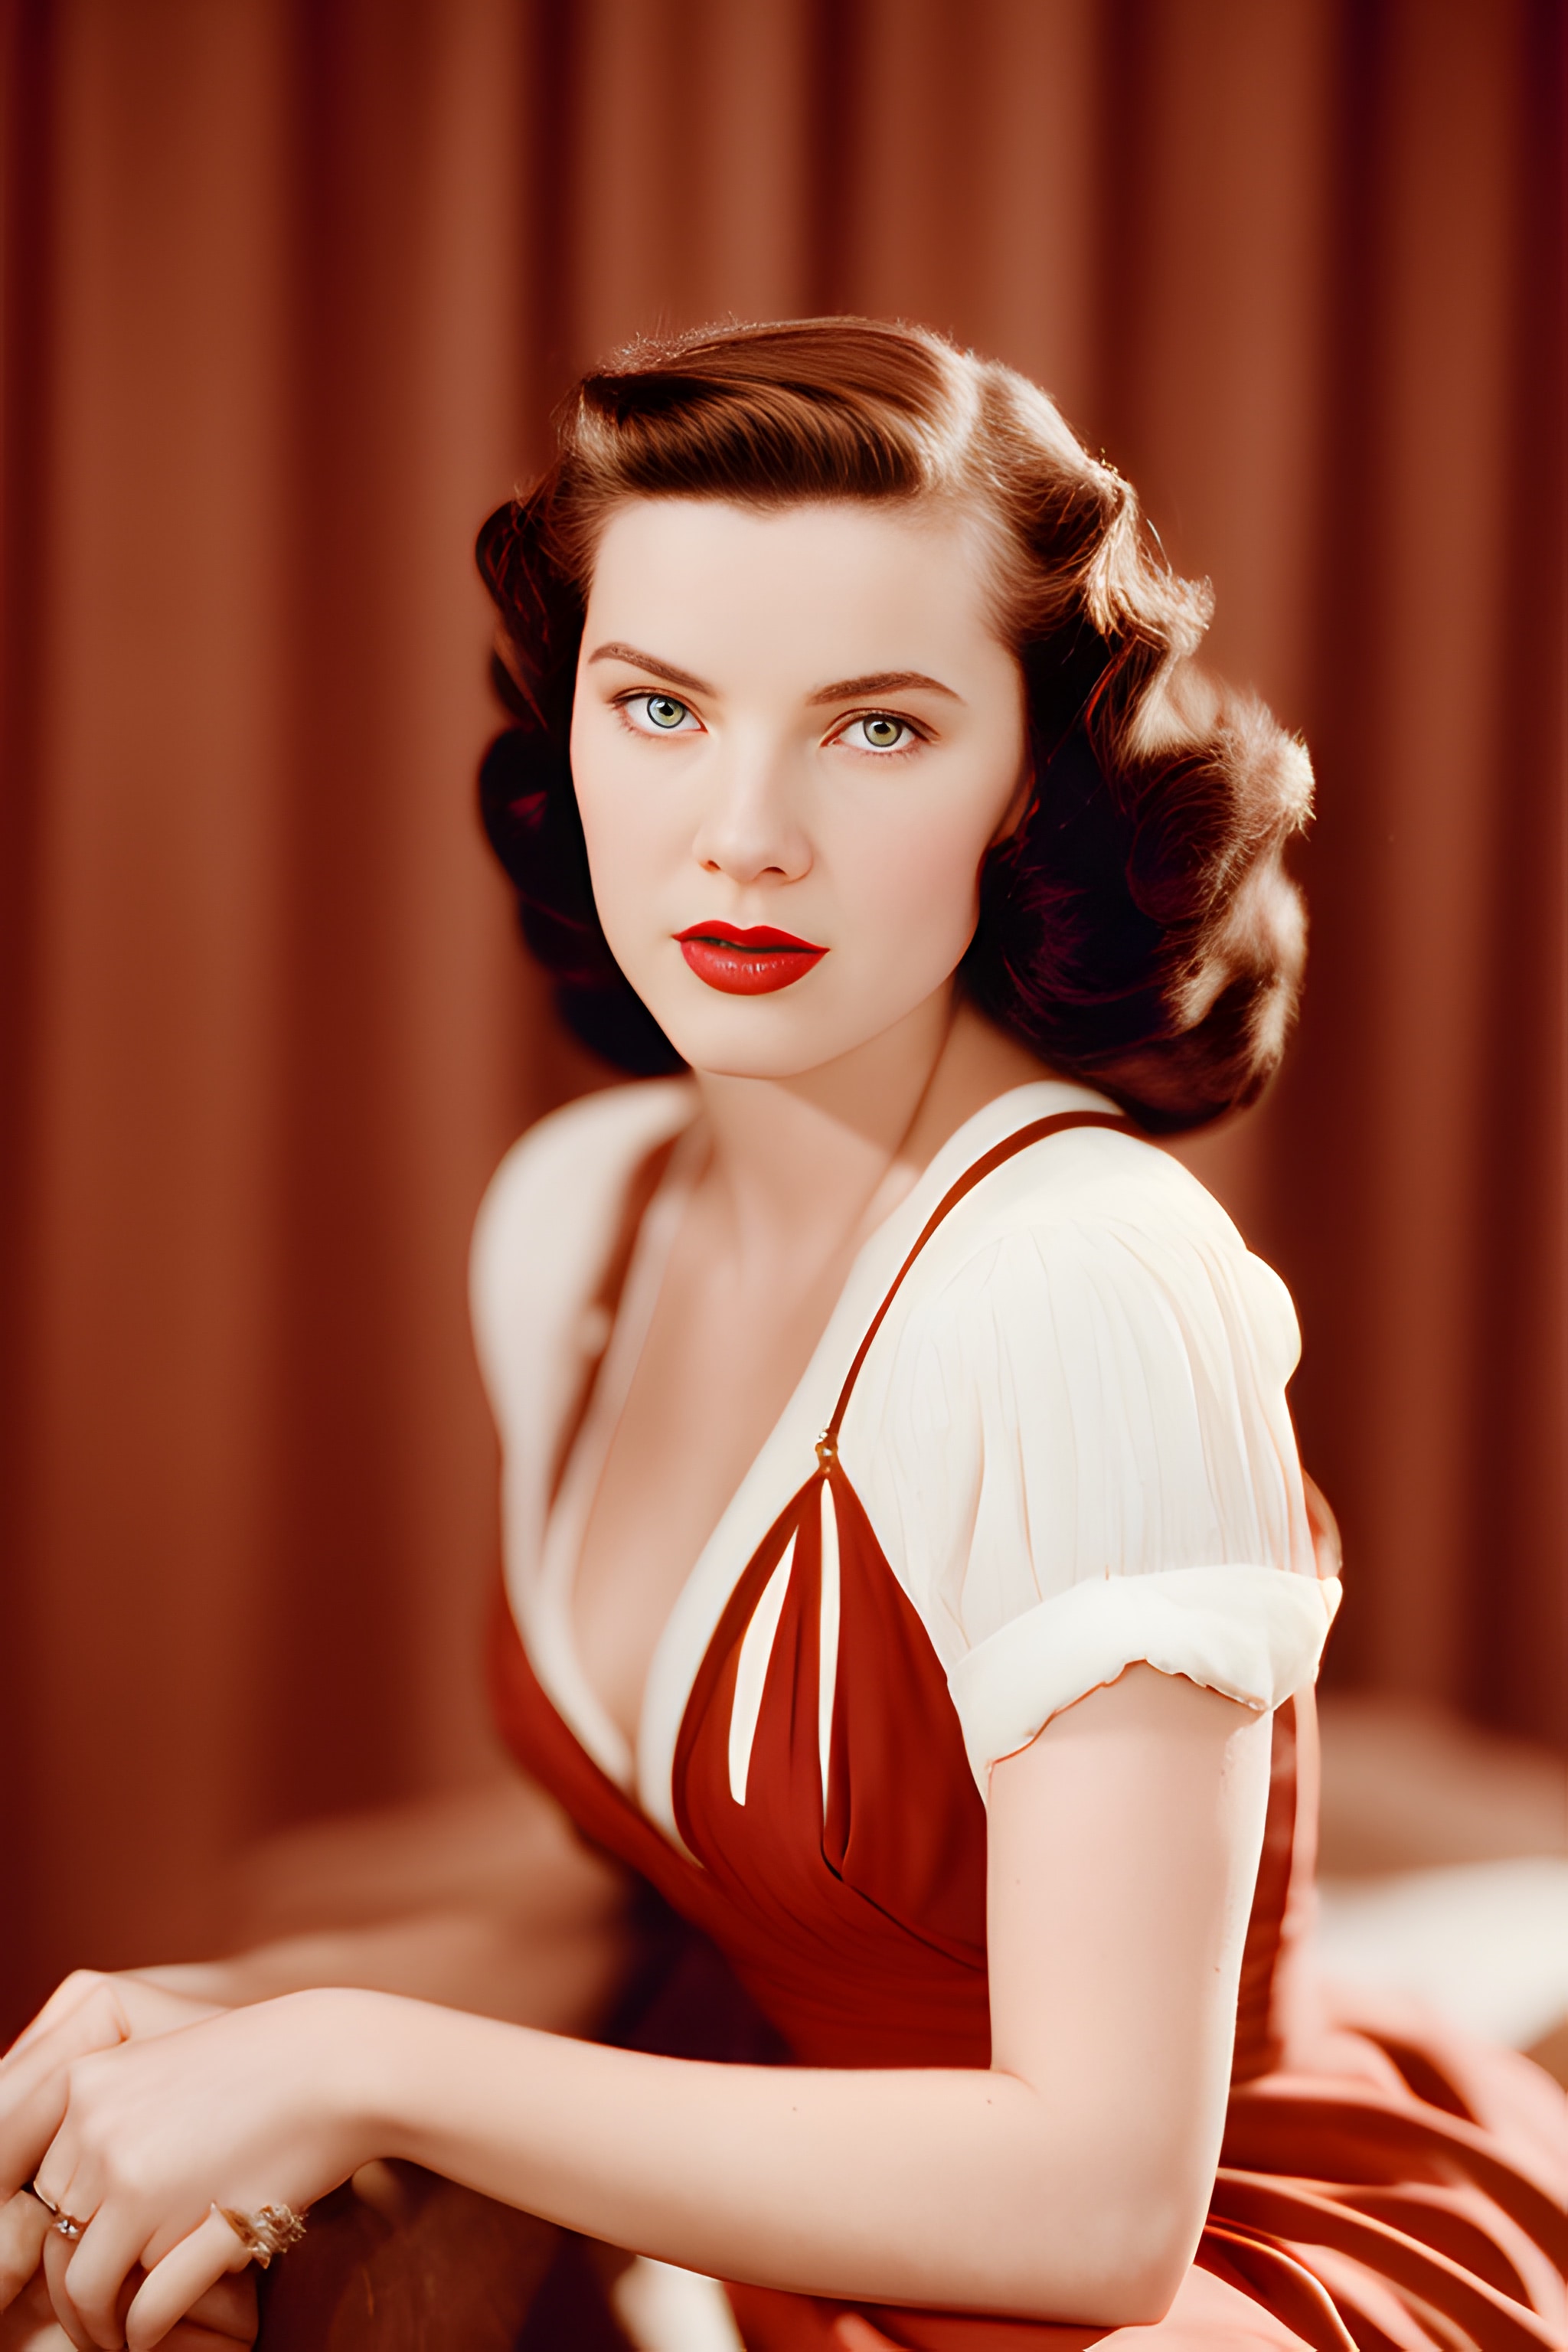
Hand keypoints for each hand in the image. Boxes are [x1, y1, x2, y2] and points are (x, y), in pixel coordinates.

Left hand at [28, 1991, 369, 2350]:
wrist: (340, 2062)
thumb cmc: (267, 2067)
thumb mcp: (169, 2070)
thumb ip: (117, 2121)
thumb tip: (78, 2203)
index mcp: (84, 2085)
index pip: (44, 2192)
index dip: (64, 2240)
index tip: (87, 2266)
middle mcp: (92, 2127)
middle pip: (56, 2242)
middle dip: (77, 2290)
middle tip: (105, 2317)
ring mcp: (128, 2174)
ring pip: (83, 2287)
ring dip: (102, 2326)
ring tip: (126, 2337)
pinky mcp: (174, 2218)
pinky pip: (140, 2306)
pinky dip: (145, 2333)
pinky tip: (158, 2335)